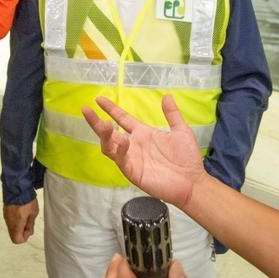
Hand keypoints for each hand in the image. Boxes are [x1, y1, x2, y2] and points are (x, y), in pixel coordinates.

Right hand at [4, 198, 38, 243]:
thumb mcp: (34, 212)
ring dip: (18, 225)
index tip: (29, 229)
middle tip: (28, 223)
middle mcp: (9, 223)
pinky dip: (15, 220)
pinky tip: (21, 211)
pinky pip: (10, 220)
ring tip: (25, 216)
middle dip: (22, 231)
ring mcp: (6, 217)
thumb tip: (29, 230)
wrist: (17, 188)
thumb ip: (30, 224)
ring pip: (12, 228)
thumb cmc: (26, 199)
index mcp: (17, 225)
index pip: (17, 240)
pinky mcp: (5, 211)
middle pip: (13, 235)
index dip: (25, 237)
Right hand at [83, 94, 205, 208]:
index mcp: (143, 133)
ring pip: (110, 147)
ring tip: (104, 125)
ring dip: (104, 136)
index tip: (99, 99)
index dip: (111, 109)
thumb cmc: (187, 158)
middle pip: (109, 132)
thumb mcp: (180, 131)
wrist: (192, 182)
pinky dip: (119, 150)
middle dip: (96, 122)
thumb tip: (167, 95)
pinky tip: (123, 141)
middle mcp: (133, 145)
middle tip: (86, 110)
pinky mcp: (133, 172)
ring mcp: (131, 159)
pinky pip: (121, 160)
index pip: (122, 119)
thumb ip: (172, 114)